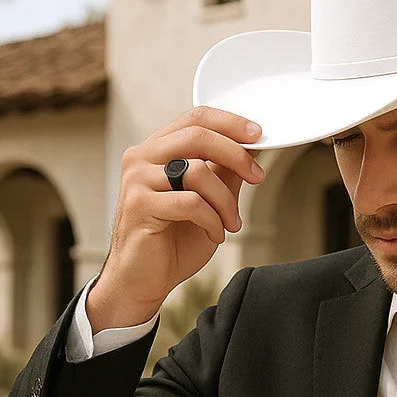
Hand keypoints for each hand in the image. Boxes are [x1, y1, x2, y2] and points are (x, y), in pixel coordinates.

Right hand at [92, 106, 265, 322]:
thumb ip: (225, 173)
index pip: (196, 117)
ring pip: (199, 171)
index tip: (258, 134)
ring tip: (231, 224)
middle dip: (237, 155)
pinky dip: (212, 220)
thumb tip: (252, 147)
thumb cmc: (174, 241)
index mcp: (158, 149)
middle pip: (198, 136)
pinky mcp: (140, 204)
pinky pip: (192, 202)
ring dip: (226, 201)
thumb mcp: (210, 201)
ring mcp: (138, 179)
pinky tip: (214, 234)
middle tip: (258, 176)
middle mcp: (143, 157)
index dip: (230, 122)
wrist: (144, 279)